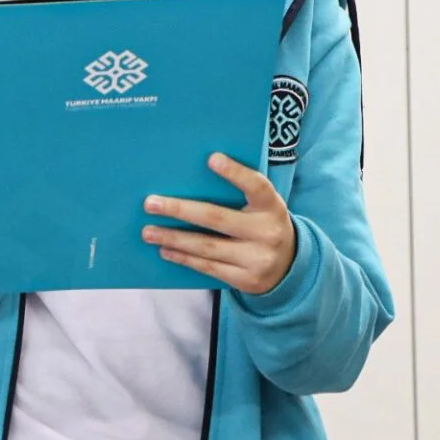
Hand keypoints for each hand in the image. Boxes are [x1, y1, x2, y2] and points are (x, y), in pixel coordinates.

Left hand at [141, 153, 296, 294]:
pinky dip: (184, 258)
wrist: (290, 267)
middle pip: (217, 218)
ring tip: (149, 232)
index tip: (211, 158)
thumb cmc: (264, 223)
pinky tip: (166, 250)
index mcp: (272, 205)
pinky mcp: (245, 280)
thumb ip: (240, 192)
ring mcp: (256, 259)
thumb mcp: (263, 205)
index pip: (256, 185)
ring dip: (173, 238)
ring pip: (207, 247)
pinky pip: (208, 267)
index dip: (235, 173)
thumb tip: (194, 174)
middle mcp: (266, 232)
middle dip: (180, 210)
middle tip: (150, 203)